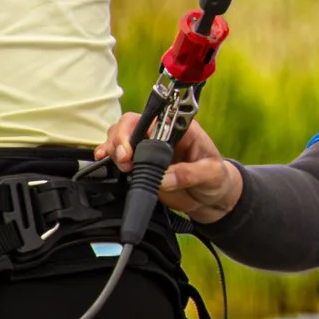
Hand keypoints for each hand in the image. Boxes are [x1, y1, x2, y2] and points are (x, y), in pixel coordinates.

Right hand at [95, 112, 244, 224]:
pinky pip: (118, 156)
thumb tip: (164, 179)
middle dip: (120, 139)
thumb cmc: (216, 179)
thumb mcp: (211, 174)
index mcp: (180, 128)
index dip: (138, 129)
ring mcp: (148, 150)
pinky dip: (107, 157)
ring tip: (122, 166)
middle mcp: (161, 135)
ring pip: (120, 137)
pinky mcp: (140, 166)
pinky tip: (103, 161)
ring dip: (113, 148)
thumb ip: (189, 174)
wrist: (212, 199)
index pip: (153, 118)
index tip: (133, 150)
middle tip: (125, 160)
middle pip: (130, 124)